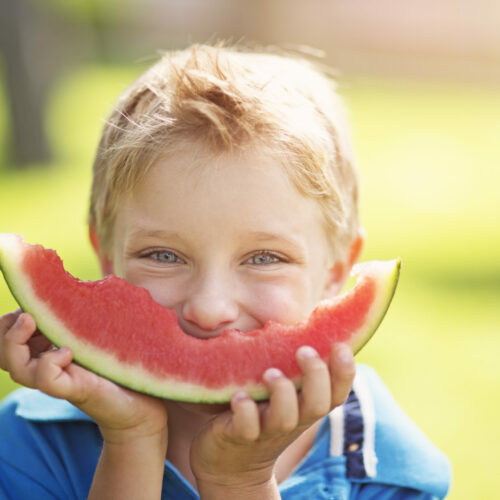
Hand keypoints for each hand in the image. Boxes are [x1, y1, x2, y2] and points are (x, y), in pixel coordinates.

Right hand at [0, 310, 167, 442]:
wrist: (145, 400)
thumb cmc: (124, 361)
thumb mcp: (100, 330)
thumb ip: (84, 314)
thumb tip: (76, 285)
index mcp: (50, 349)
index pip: (9, 339)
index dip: (8, 322)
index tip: (29, 307)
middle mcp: (48, 366)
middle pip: (2, 354)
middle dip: (5, 330)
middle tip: (27, 315)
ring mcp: (60, 380)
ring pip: (17, 368)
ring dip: (16, 341)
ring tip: (32, 320)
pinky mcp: (75, 389)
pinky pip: (46, 380)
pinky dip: (48, 363)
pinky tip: (68, 352)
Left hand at [190, 343, 354, 497]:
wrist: (230, 461)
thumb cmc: (261, 413)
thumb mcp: (283, 392)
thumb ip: (294, 367)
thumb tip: (308, 320)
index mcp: (305, 405)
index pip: (336, 392)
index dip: (344, 372)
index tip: (340, 346)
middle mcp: (292, 418)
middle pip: (318, 404)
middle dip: (315, 376)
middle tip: (304, 351)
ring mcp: (266, 429)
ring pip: (285, 417)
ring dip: (281, 393)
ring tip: (270, 373)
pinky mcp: (239, 436)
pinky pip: (245, 427)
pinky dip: (244, 411)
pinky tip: (238, 396)